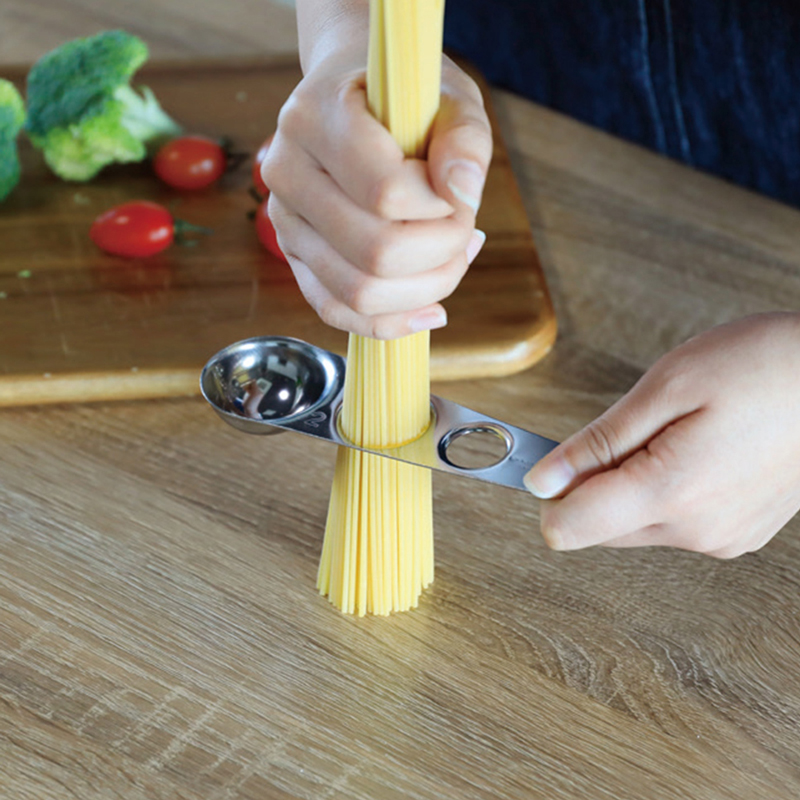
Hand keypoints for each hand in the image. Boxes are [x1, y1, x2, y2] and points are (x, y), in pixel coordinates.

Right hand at [262, 39, 490, 338]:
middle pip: (374, 253)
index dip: (439, 209)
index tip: (459, 195)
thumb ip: (463, 138)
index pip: (385, 192)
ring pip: (358, 293)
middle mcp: (287, 172)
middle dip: (440, 254)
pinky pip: (337, 311)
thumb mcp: (449, 96)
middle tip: (465, 232)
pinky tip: (430, 309)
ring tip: (452, 259)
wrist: (351, 100)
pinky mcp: (294, 257)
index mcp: (315, 118)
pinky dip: (391, 322)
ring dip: (424, 290)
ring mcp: (284, 221)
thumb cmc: (403, 98)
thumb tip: (461, 193)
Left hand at [525, 313, 799, 557]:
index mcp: (671, 493)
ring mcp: (721, 537)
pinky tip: (696, 449)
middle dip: (593, 482)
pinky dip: (662, 491)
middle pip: (597, 527)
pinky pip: (671, 522)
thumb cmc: (763, 367)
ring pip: (633, 524)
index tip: (557, 457)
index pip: (568, 528)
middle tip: (632, 427)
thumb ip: (596, 444)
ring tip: (675, 432)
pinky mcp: (738, 533)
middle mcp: (696, 530)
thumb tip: (542, 480)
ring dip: (629, 485)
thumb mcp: (666, 387)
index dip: (550, 491)